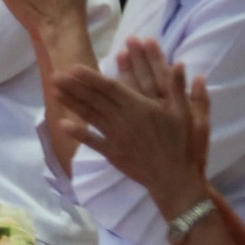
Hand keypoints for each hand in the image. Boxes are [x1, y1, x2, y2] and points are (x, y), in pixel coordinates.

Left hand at [53, 39, 211, 218]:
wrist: (177, 180)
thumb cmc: (186, 147)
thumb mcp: (190, 115)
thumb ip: (180, 89)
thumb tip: (180, 64)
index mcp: (141, 108)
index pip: (111, 88)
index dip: (91, 77)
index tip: (74, 67)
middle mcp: (124, 120)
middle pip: (95, 99)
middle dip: (74, 86)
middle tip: (55, 74)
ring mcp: (116, 136)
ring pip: (90, 116)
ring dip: (71, 103)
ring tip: (54, 91)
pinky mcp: (113, 153)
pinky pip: (92, 141)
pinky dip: (77, 133)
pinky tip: (62, 124)